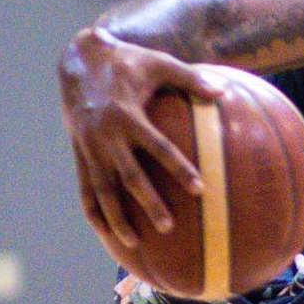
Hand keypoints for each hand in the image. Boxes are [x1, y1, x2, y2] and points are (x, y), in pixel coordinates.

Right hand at [58, 26, 227, 246]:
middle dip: (147, 203)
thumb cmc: (128, 62)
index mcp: (127, 116)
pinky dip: (94, 211)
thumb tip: (224, 91)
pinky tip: (106, 233)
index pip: (157, 147)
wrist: (79, 60)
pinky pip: (85, 188)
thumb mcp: (160, 63)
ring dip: (117, 218)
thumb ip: (191, 79)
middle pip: (128, 177)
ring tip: (133, 243)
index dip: (178, 168)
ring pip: (102, 190)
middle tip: (168, 227)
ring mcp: (88, 148)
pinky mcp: (78, 154)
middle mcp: (105, 135)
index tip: (199, 189)